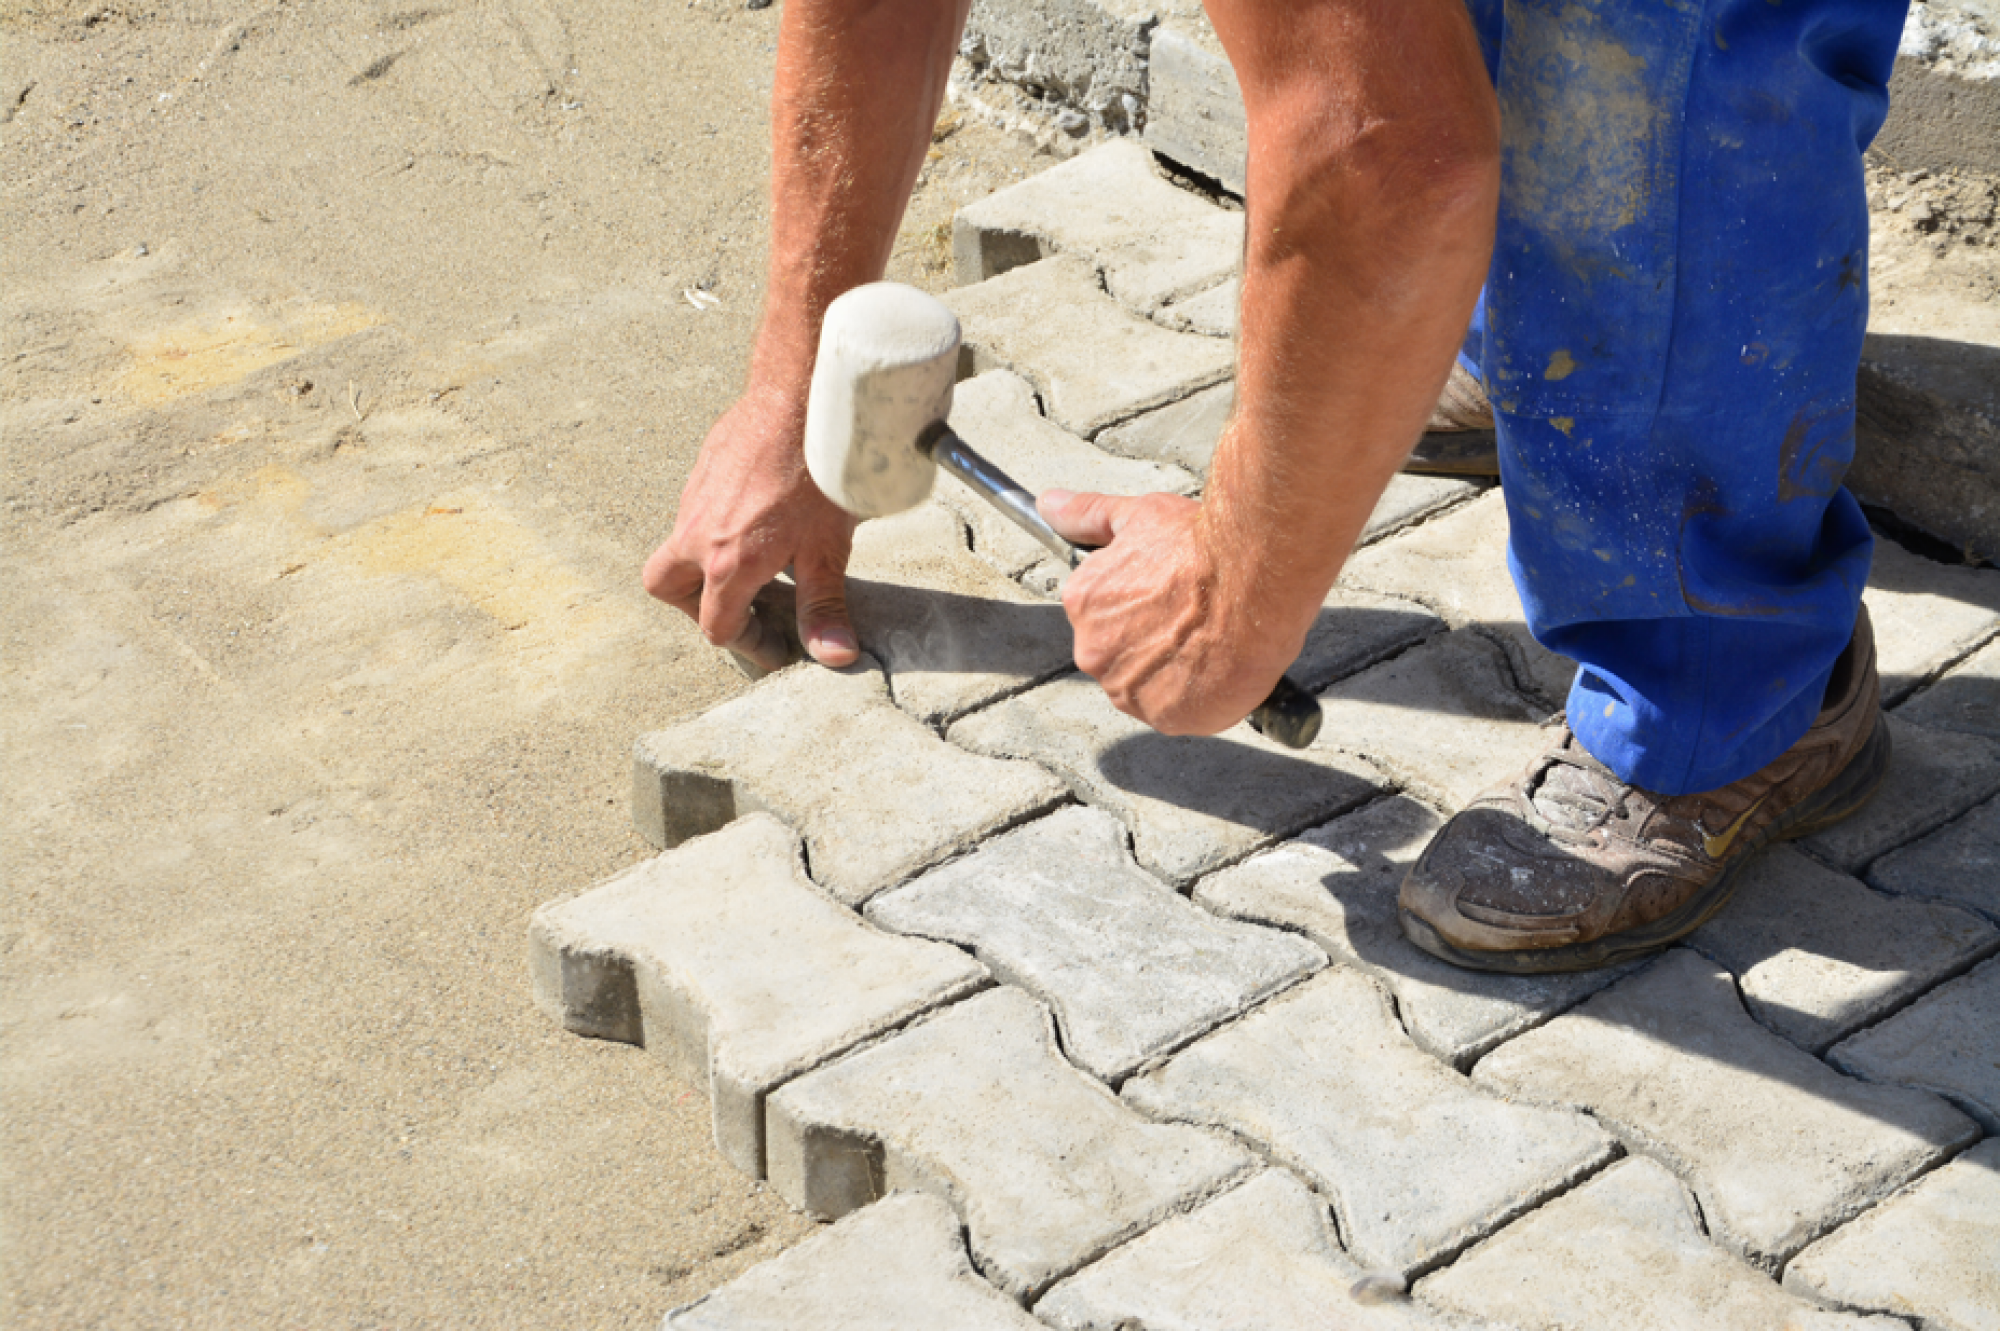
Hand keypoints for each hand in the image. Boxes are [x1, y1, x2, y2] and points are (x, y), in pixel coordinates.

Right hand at [644, 388, 859, 670]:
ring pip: (678, 545)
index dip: (749, 645)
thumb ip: (824, 607)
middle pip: (667, 587)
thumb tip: (835, 657)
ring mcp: (694, 498)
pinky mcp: (702, 469)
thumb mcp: (828, 550)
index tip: (775, 649)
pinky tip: (759, 517)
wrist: (799, 397)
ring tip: (754, 563)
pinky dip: (714, 528)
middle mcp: (697, 534)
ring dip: (706, 565)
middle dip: (696, 606)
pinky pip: (695, 511)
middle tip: (739, 607)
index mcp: (726, 563)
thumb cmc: (817, 472)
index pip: (716, 627)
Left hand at [1039, 488, 1298, 735]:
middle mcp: (1093, 652)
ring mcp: (1128, 691)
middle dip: (1155, 641)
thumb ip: (1088, 516)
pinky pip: (1182, 713)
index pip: (1105, 615)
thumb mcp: (1139, 516)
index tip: (1172, 596)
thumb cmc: (1201, 548)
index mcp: (1082, 604)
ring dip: (1176, 672)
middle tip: (1195, 618)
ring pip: (1151, 687)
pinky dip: (1202, 698)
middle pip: (1125, 654)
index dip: (1146, 606)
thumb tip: (1050, 505)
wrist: (1251, 581)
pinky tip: (1219, 667)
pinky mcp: (1167, 718)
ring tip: (1210, 640)